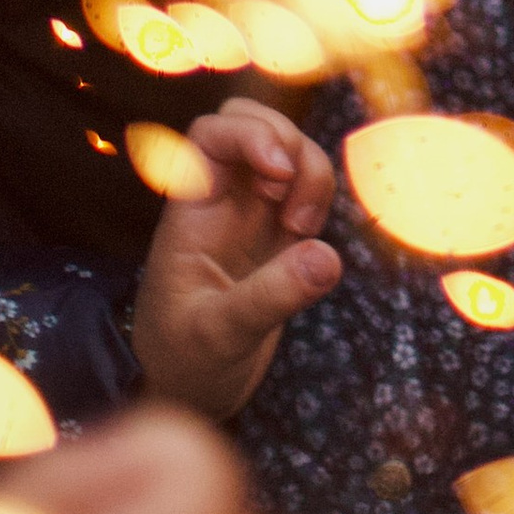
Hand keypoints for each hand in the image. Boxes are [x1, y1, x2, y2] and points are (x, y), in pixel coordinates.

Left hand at [130, 98, 340, 422]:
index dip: (248, 134)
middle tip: (290, 194)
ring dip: (309, 169)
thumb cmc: (186, 361)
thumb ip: (269, 298)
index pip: (210, 134)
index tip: (277, 174)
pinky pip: (306, 184)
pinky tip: (307, 235)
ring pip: (286, 148)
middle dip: (286, 141)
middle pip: (250, 122)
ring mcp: (252, 212)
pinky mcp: (280, 231)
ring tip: (301, 225)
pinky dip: (319, 193)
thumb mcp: (220, 336)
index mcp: (190, 210)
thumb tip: (328, 257)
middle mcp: (221, 200)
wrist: (191, 390)